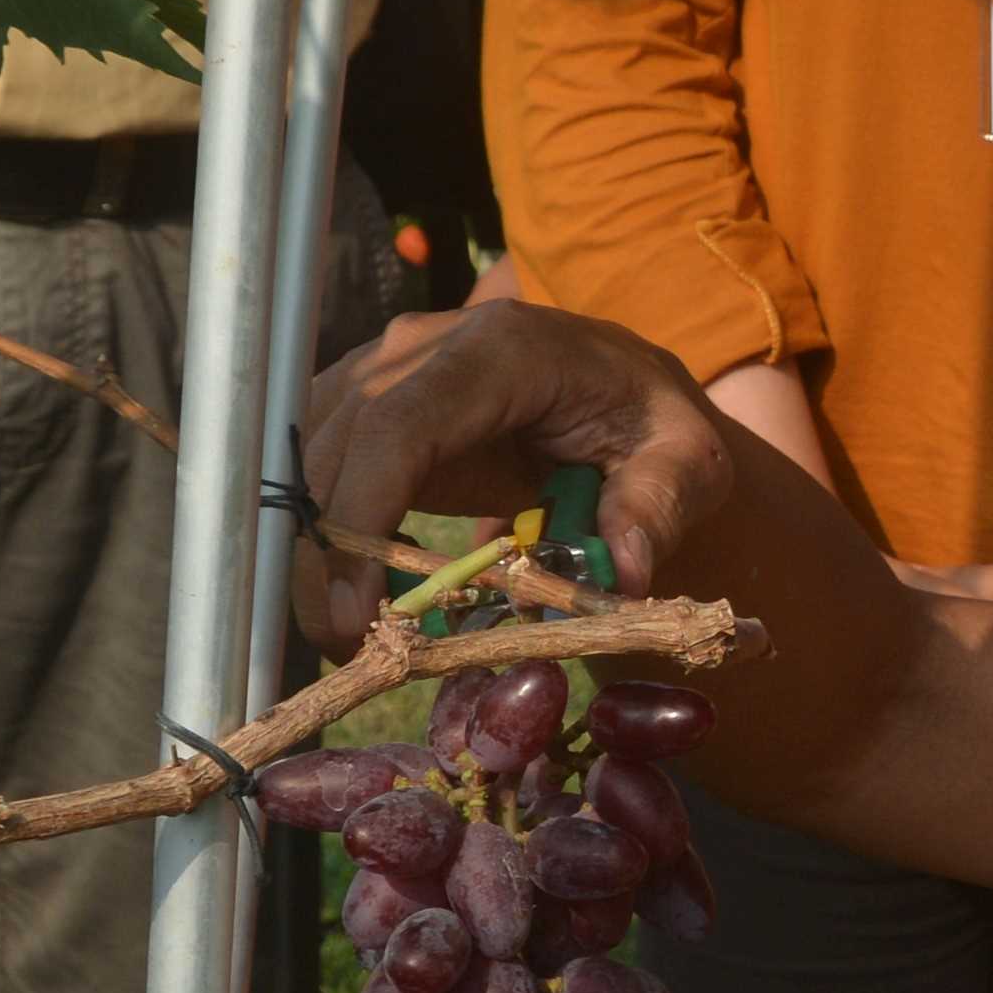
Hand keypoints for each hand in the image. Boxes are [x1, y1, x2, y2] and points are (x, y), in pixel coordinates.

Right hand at [292, 304, 737, 648]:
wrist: (620, 386)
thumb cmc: (650, 422)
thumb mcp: (684, 462)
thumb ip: (657, 508)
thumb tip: (623, 573)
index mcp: (502, 350)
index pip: (398, 424)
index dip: (362, 515)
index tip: (358, 611)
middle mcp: (425, 345)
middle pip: (337, 448)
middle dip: (327, 556)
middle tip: (351, 647)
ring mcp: (384, 366)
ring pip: (308, 458)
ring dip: (316, 550)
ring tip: (353, 633)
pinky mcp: (365, 400)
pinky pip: (315, 464)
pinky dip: (323, 532)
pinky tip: (356, 591)